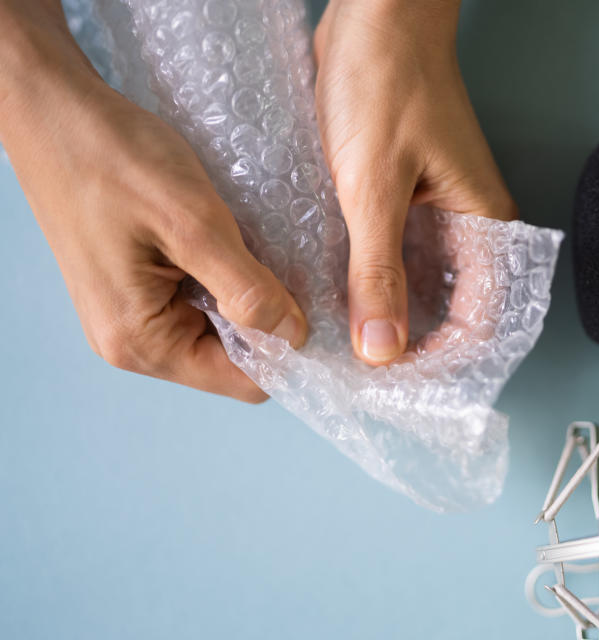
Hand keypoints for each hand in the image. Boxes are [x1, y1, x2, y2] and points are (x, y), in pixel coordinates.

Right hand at [0, 4, 306, 401]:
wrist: (53, 109)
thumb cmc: (113, 159)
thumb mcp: (194, 224)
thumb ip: (247, 289)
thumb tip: (293, 336)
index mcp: (142, 341)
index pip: (242, 382)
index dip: (288, 352)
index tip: (319, 312)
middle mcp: (132, 342)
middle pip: (230, 360)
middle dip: (268, 322)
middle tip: (295, 272)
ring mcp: (129, 315)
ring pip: (218, 329)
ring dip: (247, 297)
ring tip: (263, 252)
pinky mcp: (133, 287)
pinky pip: (197, 302)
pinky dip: (224, 280)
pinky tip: (235, 245)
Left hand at [314, 0, 516, 365]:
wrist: (372, 14)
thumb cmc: (386, 81)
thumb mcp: (373, 186)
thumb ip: (377, 271)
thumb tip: (381, 348)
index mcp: (482, 223)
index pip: (482, 321)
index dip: (444, 360)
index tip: (396, 381)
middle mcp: (466, 224)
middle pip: (453, 310)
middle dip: (413, 344)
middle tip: (365, 369)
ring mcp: (435, 211)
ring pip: (420, 285)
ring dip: (388, 314)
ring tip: (346, 341)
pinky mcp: (402, 196)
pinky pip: (393, 254)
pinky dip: (370, 278)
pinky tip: (338, 293)